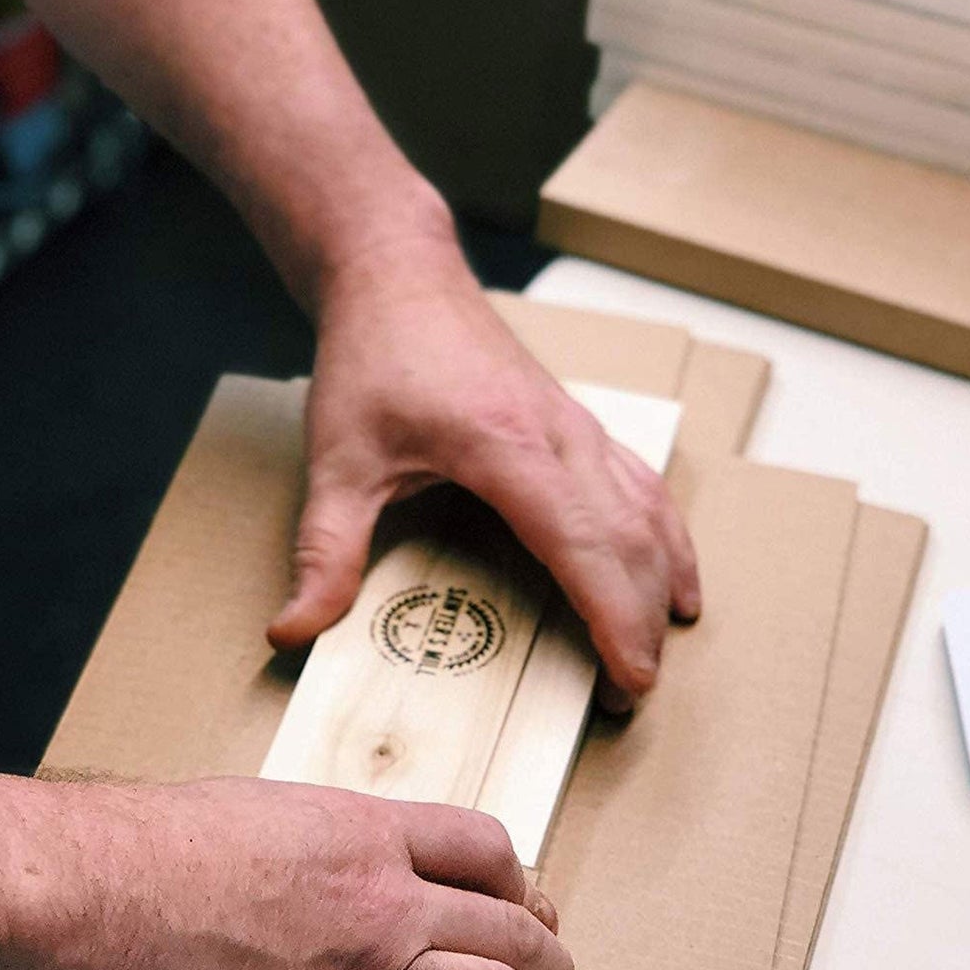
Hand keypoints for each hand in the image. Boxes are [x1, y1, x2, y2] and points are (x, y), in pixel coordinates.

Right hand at [20, 775, 577, 969]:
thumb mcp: (257, 811)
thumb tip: (322, 865)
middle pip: (512, 926)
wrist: (92, 899)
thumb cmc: (148, 849)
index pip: (486, 845)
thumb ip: (314, 839)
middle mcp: (386, 899)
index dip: (521, 879)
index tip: (528, 901)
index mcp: (365, 831)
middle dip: (550, 958)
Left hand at [267, 239, 700, 710]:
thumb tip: (294, 628)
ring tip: (660, 647)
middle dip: (642, 620)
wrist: (398, 276)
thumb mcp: (336, 461)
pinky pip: (643, 485)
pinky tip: (674, 574)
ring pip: (650, 511)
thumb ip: (323, 551)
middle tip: (629, 693)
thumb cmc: (371, 357)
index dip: (616, 617)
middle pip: (632, 538)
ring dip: (664, 581)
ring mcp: (577, 426)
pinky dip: (666, 537)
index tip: (631, 677)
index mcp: (505, 446)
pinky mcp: (577, 424)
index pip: (583, 544)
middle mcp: (558, 436)